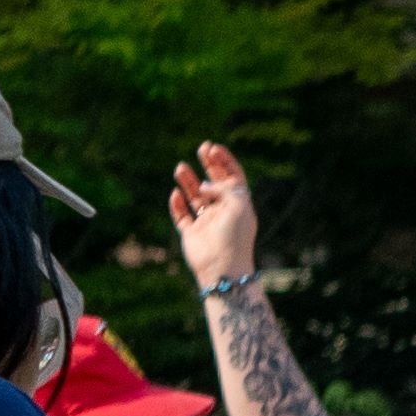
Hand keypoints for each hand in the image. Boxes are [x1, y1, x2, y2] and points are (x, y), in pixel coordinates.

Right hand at [171, 140, 265, 288]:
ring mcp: (206, 223)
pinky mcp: (191, 234)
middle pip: (214, 184)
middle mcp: (223, 212)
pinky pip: (181, 215)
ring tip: (180, 167)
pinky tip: (176, 194)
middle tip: (202, 148)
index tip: (215, 148)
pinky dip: (177, 204)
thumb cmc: (234, 236)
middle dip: (208, 165)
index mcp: (239, 206)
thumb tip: (204, 184)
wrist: (222, 267)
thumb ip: (224, 187)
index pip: (233, 178)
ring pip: (195, 196)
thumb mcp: (238, 204)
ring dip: (188, 181)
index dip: (225, 162)